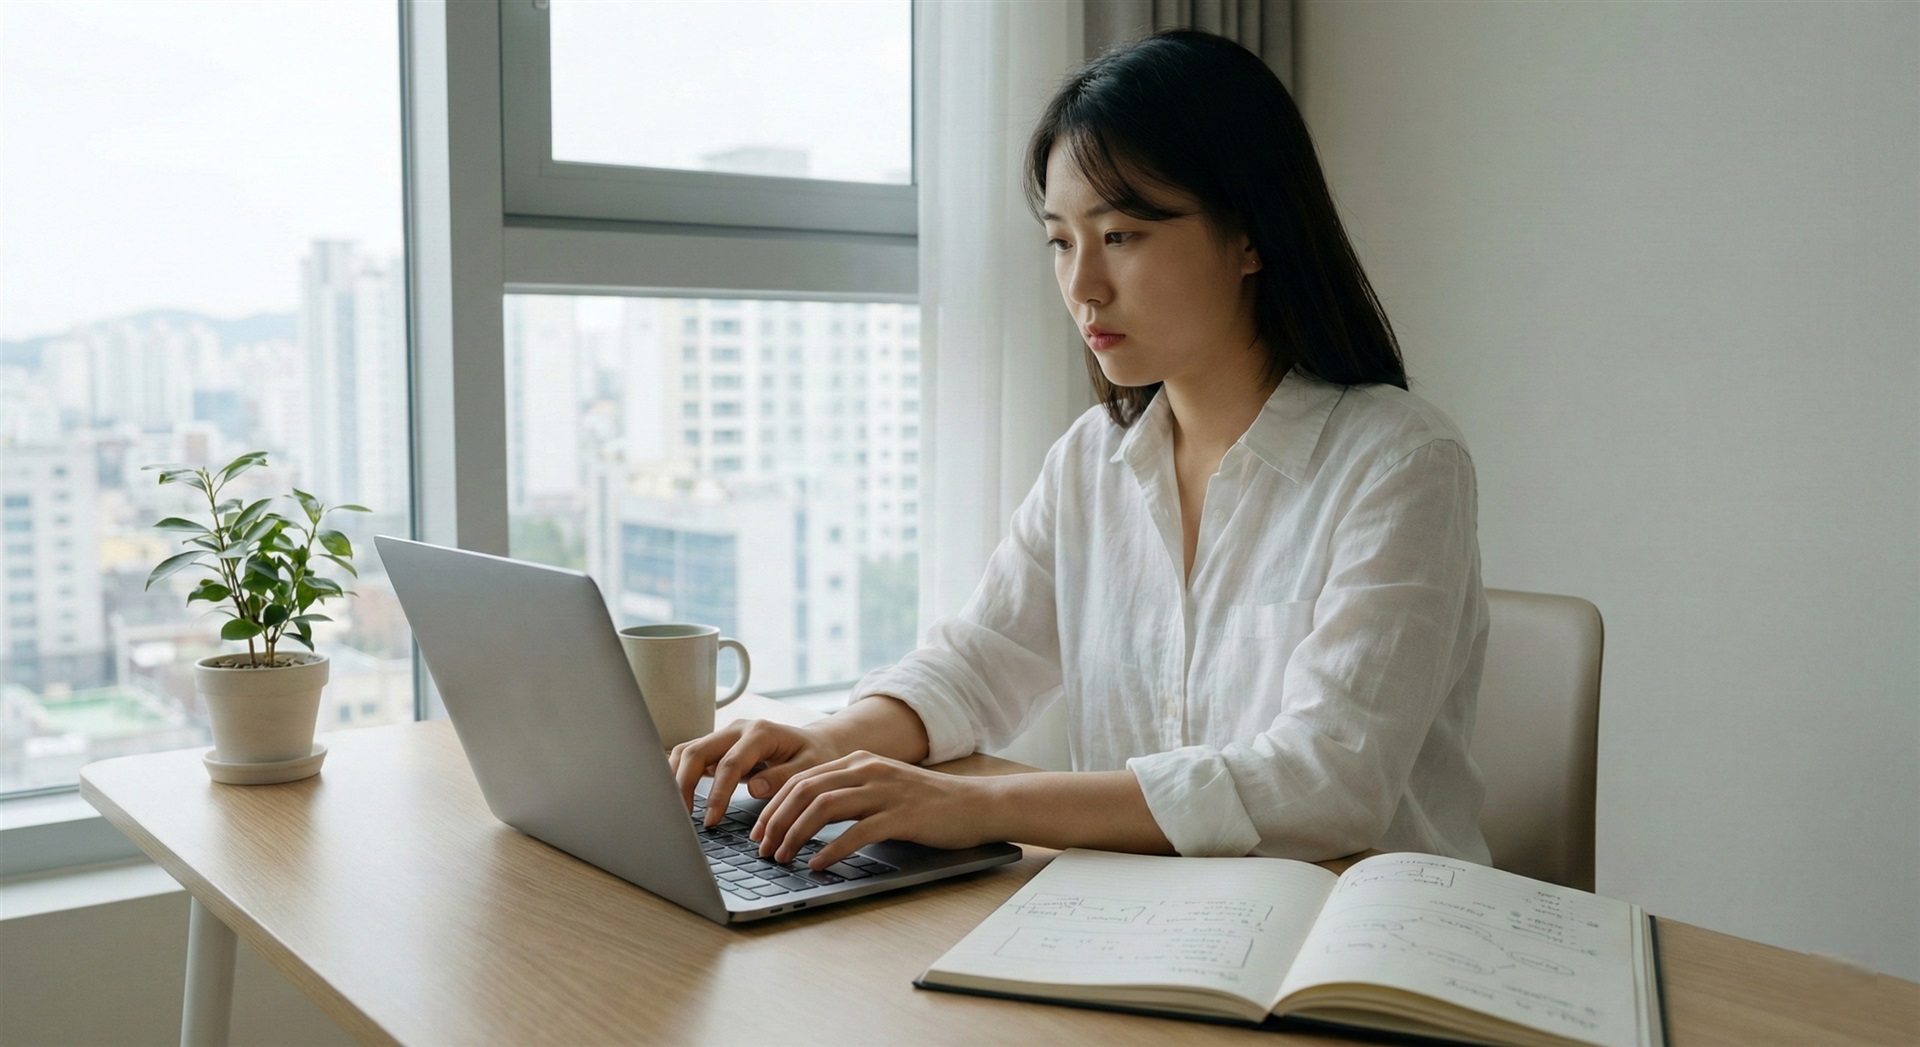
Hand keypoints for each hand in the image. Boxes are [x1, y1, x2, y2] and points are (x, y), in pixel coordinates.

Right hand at [668, 719, 846, 827]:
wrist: (815, 743)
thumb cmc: (815, 756)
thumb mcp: (810, 767)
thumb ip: (783, 777)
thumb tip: (754, 788)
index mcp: (760, 732)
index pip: (729, 764)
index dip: (717, 794)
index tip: (712, 820)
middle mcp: (737, 729)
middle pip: (696, 751)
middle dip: (683, 784)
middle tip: (683, 817)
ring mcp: (725, 736)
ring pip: (687, 751)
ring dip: (675, 778)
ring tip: (674, 809)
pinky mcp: (719, 747)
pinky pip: (691, 757)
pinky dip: (679, 775)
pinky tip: (677, 798)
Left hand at [750, 750, 998, 868]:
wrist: (976, 804)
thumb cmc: (928, 803)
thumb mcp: (882, 786)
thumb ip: (849, 793)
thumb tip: (808, 818)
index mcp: (859, 761)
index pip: (802, 778)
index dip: (774, 805)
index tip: (758, 831)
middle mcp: (867, 769)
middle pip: (806, 791)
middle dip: (776, 821)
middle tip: (763, 849)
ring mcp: (884, 791)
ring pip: (823, 808)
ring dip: (795, 835)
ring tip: (783, 858)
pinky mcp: (900, 815)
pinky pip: (856, 832)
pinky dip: (831, 850)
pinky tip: (818, 865)